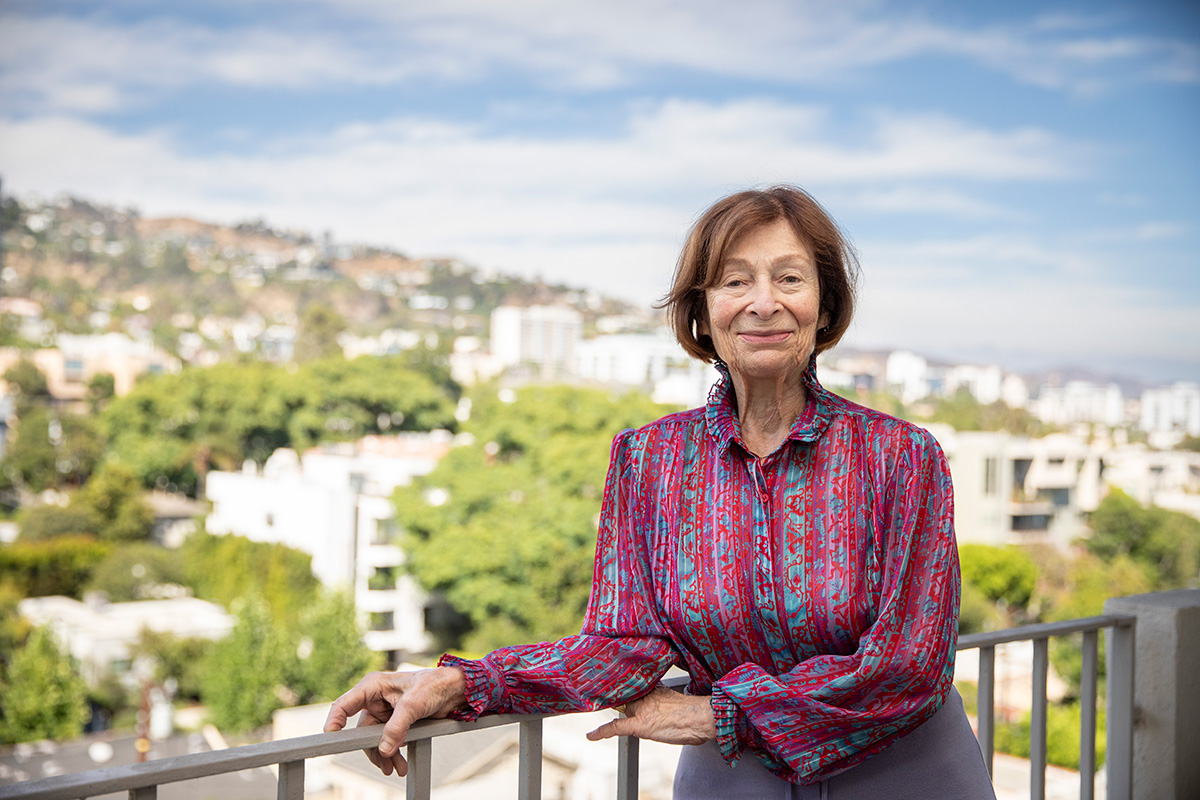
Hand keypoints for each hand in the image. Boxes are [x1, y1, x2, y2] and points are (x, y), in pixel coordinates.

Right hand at [323, 667, 466, 776]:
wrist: (455, 691)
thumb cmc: (435, 684)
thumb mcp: (414, 704)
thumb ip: (397, 726)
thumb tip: (385, 748)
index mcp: (373, 686)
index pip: (344, 704)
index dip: (334, 721)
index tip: (332, 738)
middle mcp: (375, 698)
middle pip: (361, 730)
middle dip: (372, 749)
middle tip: (383, 764)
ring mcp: (385, 712)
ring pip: (374, 740)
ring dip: (384, 755)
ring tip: (395, 767)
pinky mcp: (395, 722)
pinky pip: (387, 741)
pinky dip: (392, 753)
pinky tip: (400, 763)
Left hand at [586, 685, 715, 745]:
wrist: (702, 718)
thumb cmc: (696, 714)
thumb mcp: (676, 701)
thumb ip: (665, 701)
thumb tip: (663, 711)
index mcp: (656, 688)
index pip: (634, 686)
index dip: (624, 689)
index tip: (614, 684)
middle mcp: (646, 696)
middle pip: (627, 700)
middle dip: (624, 702)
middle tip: (616, 700)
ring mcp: (642, 710)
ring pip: (623, 711)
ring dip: (622, 714)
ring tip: (621, 713)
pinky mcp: (640, 725)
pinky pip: (616, 728)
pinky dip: (602, 732)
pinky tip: (592, 735)